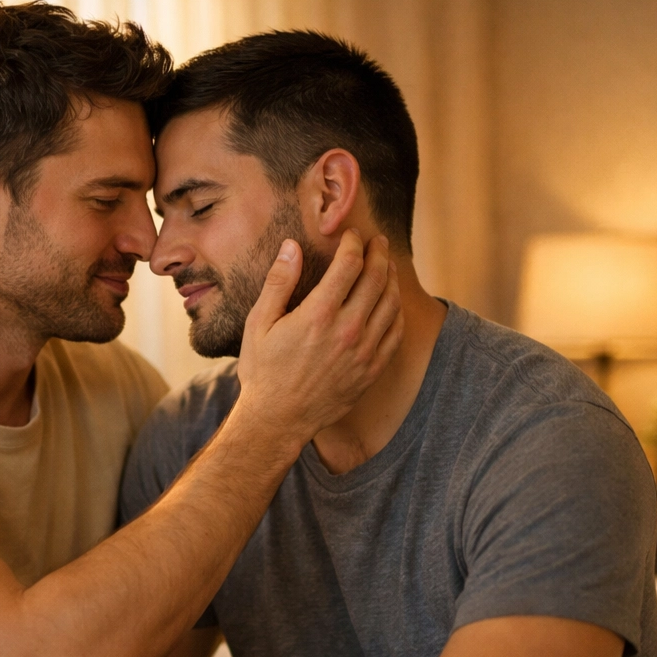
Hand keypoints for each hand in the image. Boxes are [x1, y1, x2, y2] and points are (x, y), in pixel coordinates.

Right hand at [236, 231, 402, 448]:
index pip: (349, 265)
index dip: (354, 243)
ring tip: (387, 266)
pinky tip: (391, 303)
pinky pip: (395, 333)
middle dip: (379, 253)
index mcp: (318, 315)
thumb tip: (292, 247)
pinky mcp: (372, 371)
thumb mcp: (259, 324)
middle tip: (378, 242)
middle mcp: (347, 331)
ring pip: (391, 304)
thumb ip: (278, 283)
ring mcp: (364, 352)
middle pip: (376, 279)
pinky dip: (397, 311)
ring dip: (392, 278)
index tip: (352, 235)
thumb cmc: (263, 372)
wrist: (278, 420)